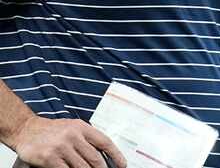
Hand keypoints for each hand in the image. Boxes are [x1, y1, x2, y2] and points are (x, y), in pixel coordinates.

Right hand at [11, 117, 126, 167]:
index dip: (116, 155)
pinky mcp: (49, 158)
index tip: (122, 165)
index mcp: (82, 127)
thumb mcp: (72, 127)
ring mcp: (61, 147)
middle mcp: (73, 136)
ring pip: (82, 167)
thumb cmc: (51, 130)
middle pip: (95, 158)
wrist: (25, 129)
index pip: (105, 142)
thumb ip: (86, 138)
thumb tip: (103, 155)